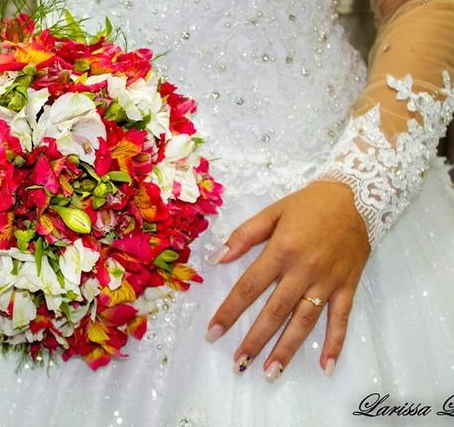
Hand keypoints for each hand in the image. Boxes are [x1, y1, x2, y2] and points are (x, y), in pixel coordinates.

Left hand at [204, 180, 370, 380]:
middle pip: (275, 311)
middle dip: (255, 339)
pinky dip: (335, 343)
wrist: (356, 198)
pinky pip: (341, 319)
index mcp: (282, 250)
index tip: (213, 332)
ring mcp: (327, 281)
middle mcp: (304, 270)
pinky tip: (326, 365)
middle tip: (238, 363)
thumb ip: (244, 235)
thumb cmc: (308, 205)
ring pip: (304, 321)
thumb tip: (217, 258)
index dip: (229, 311)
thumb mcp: (272, 212)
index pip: (249, 287)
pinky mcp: (347, 287)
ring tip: (270, 372)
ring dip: (287, 349)